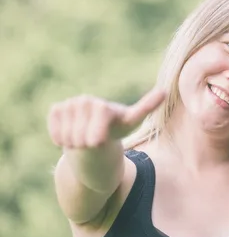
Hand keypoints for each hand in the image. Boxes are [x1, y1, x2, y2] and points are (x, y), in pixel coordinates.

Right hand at [47, 89, 165, 148]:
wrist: (98, 132)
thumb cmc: (118, 127)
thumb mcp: (133, 121)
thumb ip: (146, 107)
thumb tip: (165, 91)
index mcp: (103, 106)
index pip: (98, 117)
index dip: (96, 130)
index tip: (97, 143)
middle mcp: (85, 101)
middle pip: (79, 135)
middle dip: (86, 145)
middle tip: (96, 141)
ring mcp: (69, 104)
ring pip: (66, 136)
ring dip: (75, 144)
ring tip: (86, 138)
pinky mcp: (56, 109)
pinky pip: (55, 133)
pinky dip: (61, 140)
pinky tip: (72, 135)